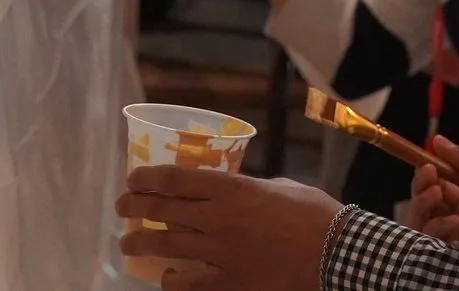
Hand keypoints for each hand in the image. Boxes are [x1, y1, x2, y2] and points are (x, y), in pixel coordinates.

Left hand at [116, 167, 338, 290]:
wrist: (336, 252)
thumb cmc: (313, 213)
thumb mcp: (278, 187)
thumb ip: (247, 189)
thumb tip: (228, 191)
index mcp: (233, 188)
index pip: (175, 179)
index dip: (147, 178)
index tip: (133, 179)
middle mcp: (220, 218)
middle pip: (162, 209)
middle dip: (134, 206)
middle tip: (122, 207)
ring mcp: (222, 253)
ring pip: (166, 245)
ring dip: (140, 242)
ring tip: (127, 242)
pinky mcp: (231, 283)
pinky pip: (190, 284)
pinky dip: (173, 279)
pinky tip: (168, 276)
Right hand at [403, 137, 458, 266]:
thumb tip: (439, 140)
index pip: (436, 184)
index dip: (426, 174)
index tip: (426, 165)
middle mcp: (458, 218)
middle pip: (424, 204)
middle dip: (421, 190)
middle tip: (431, 182)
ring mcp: (456, 240)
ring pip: (421, 223)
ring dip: (424, 208)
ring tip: (439, 197)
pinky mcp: (455, 258)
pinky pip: (431, 244)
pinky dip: (437, 229)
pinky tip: (454, 223)